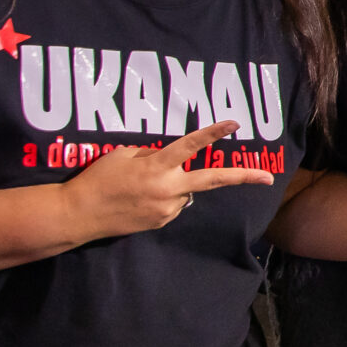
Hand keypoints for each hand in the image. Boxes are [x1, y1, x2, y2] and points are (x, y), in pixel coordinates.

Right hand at [60, 120, 275, 241]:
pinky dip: (164, 198)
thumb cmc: (97, 179)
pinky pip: (173, 205)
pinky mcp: (161, 222)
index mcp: (156, 167)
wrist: (77, 215)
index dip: (213, 134)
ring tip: (141, 186)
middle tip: (269, 177)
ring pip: (186, 191)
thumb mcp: (122, 155)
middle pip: (212, 180)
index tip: (234, 124)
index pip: (190, 146)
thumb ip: (152, 155)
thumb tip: (173, 161)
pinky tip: (140, 199)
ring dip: (175, 184)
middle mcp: (168, 189)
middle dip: (243, 177)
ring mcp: (166, 209)